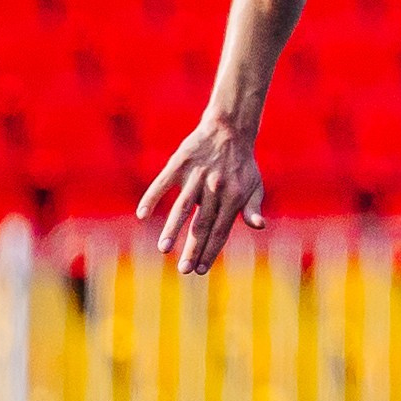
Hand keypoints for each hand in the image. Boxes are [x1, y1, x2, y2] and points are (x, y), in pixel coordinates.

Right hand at [136, 118, 265, 274]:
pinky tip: (142, 214)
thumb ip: (253, 208)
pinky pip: (162, 184)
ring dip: (172, 229)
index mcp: (234, 198)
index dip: (211, 251)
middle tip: (185, 270)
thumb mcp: (254, 186)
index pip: (221, 231)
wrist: (229, 130)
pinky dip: (152, 198)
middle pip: (202, 225)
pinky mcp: (179, 164)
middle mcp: (215, 190)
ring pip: (182, 207)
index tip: (201, 270)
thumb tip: (259, 226)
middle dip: (194, 249)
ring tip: (163, 249)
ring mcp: (195, 177)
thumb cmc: (242, 164)